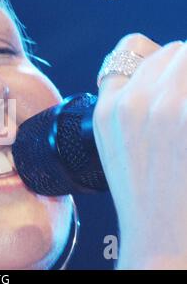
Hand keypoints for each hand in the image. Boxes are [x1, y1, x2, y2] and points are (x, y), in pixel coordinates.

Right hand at [93, 33, 186, 268]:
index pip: (133, 48)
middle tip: (184, 113)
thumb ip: (123, 100)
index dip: (157, 65)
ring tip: (186, 121)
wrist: (164, 235)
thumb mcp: (115, 143)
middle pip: (174, 52)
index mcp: (105, 110)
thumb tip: (162, 60)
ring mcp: (164, 108)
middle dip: (185, 72)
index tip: (170, 85)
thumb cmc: (147, 192)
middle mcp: (130, 103)